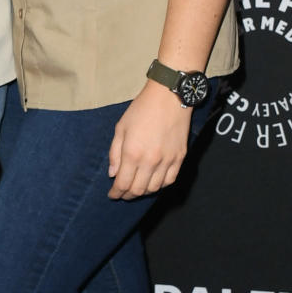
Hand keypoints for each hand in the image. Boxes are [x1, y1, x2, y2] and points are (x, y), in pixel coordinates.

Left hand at [107, 79, 191, 199]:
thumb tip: (113, 174)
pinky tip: (153, 182)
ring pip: (154, 188)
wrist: (169, 97)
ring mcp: (167, 161)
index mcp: (133, 153)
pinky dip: (160, 186)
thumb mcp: (121, 127)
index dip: (116, 192)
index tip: (112, 194)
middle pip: (138, 190)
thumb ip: (115, 153)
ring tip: (136, 188)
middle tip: (122, 193)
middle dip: (128, 195)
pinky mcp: (179, 158)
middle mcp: (150, 161)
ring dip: (143, 192)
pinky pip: (169, 181)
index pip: (123, 184)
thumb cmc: (141, 109)